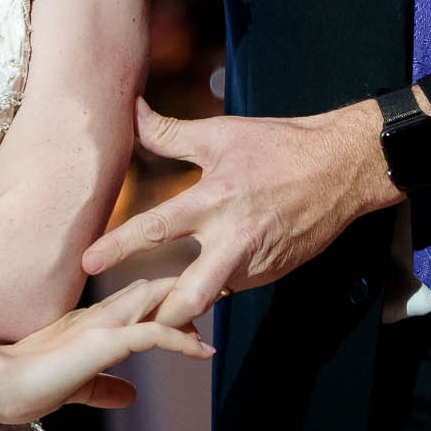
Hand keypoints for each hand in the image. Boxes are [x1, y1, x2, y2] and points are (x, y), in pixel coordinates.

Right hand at [0, 276, 214, 424]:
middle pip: (148, 293)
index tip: (186, 319)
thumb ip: (103, 388)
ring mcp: (102, 325)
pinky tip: (202, 352)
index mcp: (85, 323)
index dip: (159, 306)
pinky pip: (155, 333)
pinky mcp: (106, 341)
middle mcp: (97, 316)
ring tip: (210, 329)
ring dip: (186, 311)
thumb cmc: (25, 388)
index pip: (131, 303)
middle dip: (179, 299)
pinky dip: (183, 340)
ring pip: (155, 301)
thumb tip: (130, 396)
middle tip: (207, 312)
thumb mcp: (75, 387)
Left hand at [82, 98, 396, 328]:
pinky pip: (231, 287)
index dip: (118, 246)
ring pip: (210, 297)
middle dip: (158, 315)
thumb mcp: (222, 134)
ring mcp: (255, 262)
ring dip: (183, 304)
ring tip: (154, 312)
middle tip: (127, 319)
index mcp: (215, 200)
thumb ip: (170, 133)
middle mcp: (234, 238)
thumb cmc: (279, 145)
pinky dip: (212, 286)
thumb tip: (130, 111)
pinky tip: (199, 283)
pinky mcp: (271, 274)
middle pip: (190, 295)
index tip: (87, 263)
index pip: (156, 228)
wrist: (343, 167)